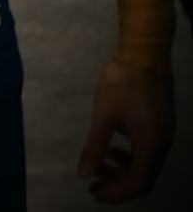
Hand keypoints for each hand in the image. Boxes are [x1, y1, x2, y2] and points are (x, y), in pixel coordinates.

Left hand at [78, 59, 174, 202]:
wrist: (144, 55)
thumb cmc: (122, 84)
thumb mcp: (103, 116)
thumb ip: (94, 147)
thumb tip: (83, 173)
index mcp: (151, 145)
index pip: (138, 182)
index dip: (116, 192)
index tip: (94, 192)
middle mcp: (163, 143)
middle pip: (144, 177)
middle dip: (118, 184)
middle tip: (93, 184)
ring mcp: (164, 133)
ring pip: (146, 163)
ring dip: (122, 169)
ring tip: (98, 164)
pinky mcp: (161, 123)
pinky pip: (147, 149)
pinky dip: (129, 155)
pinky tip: (112, 147)